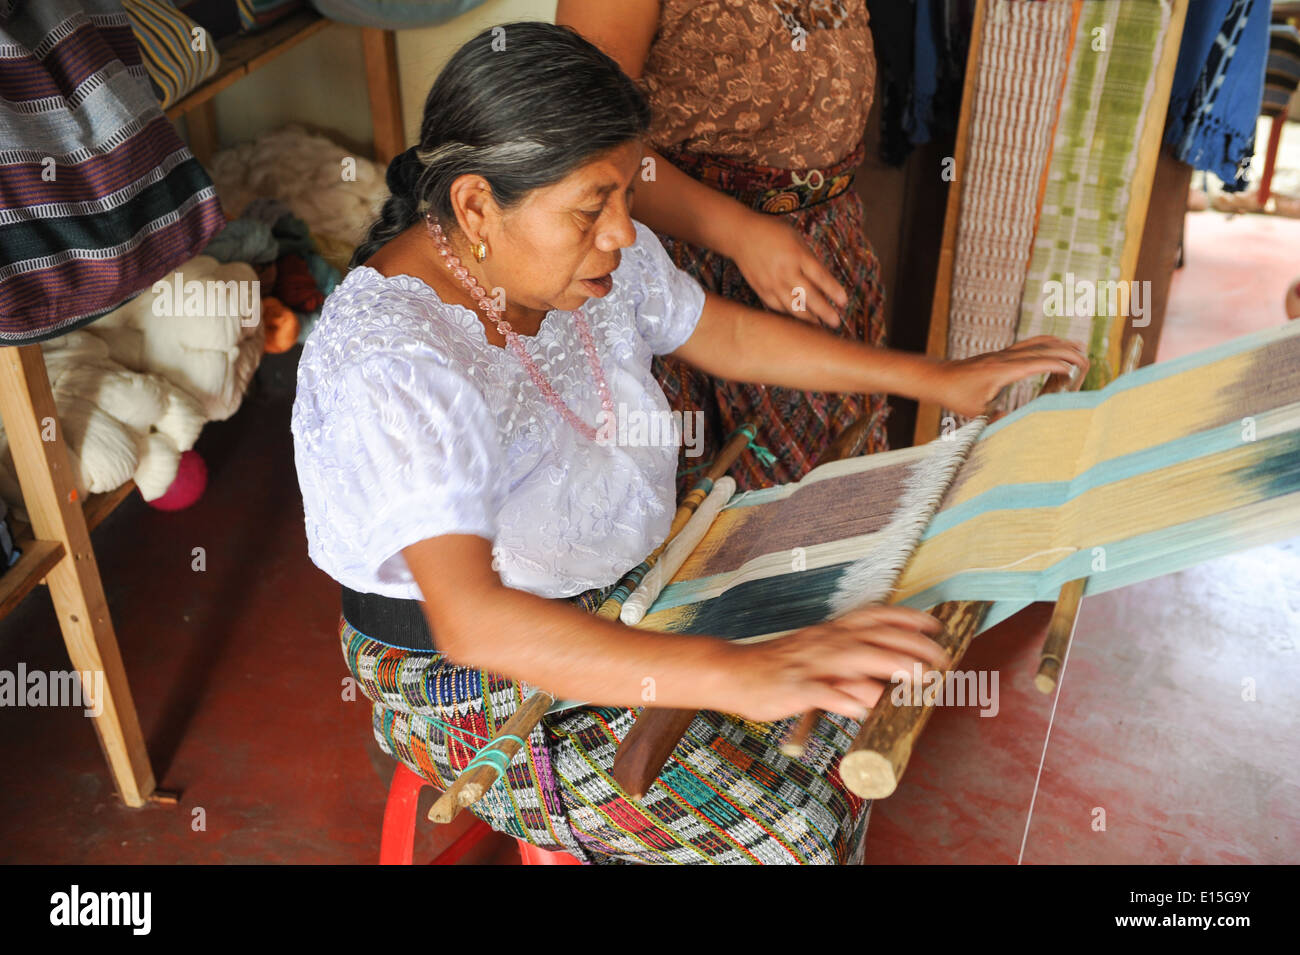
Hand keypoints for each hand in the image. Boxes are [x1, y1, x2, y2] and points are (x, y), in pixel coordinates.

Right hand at [718, 606, 947, 721]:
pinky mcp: (795, 688)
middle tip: (941, 659)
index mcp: (832, 632)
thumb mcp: (819, 658)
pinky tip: (862, 709)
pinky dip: (843, 699)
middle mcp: (826, 642)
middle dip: (910, 645)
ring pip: (854, 659)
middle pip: (874, 637)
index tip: (934, 624)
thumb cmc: (780, 667)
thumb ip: (851, 668)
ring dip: (888, 665)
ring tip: (917, 677)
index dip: (906, 618)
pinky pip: (822, 693)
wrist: (734, 672)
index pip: (875, 618)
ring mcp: (811, 664)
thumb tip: (884, 683)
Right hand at [726, 210, 846, 327]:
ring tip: (819, 325)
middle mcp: (784, 271)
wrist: (742, 236)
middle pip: (807, 296)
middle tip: (836, 322)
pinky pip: (777, 307)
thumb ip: (808, 259)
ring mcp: (771, 283)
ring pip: (792, 306)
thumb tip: (823, 280)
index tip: (844, 302)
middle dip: (824, 311)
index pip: (819, 276)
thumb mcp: (796, 239)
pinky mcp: (761, 290)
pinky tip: (799, 319)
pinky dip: (789, 314)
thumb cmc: (773, 233)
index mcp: (796, 255)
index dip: (833, 290)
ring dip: (807, 318)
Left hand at [937, 336, 1088, 417]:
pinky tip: (1054, 346)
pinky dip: (1045, 343)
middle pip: (1041, 349)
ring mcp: (1003, 354)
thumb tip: (1011, 428)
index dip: (1056, 365)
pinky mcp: (1001, 354)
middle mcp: (1005, 358)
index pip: (1035, 363)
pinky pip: (1028, 344)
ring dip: (1058, 343)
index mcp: (1002, 370)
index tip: (1073, 370)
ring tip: (1078, 346)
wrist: (939, 378)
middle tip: (1085, 358)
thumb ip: (995, 419)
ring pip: (1036, 342)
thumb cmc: (956, 395)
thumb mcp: (975, 412)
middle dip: (1065, 351)